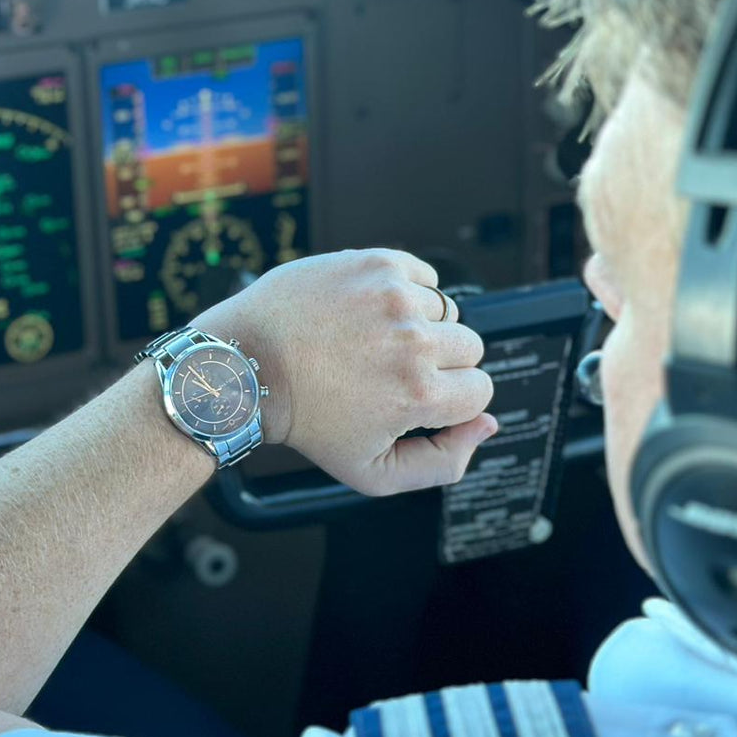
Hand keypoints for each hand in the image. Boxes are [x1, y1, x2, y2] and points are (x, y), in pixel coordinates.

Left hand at [194, 249, 496, 495]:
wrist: (248, 366)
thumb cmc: (307, 421)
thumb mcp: (372, 472)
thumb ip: (443, 463)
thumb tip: (487, 425)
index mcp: (419, 395)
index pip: (480, 390)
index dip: (450, 399)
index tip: (413, 397)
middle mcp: (413, 343)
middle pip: (469, 348)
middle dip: (438, 362)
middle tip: (387, 370)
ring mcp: (395, 297)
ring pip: (446, 310)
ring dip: (419, 325)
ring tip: (371, 340)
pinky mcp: (377, 264)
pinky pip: (423, 275)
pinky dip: (405, 291)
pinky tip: (369, 311)